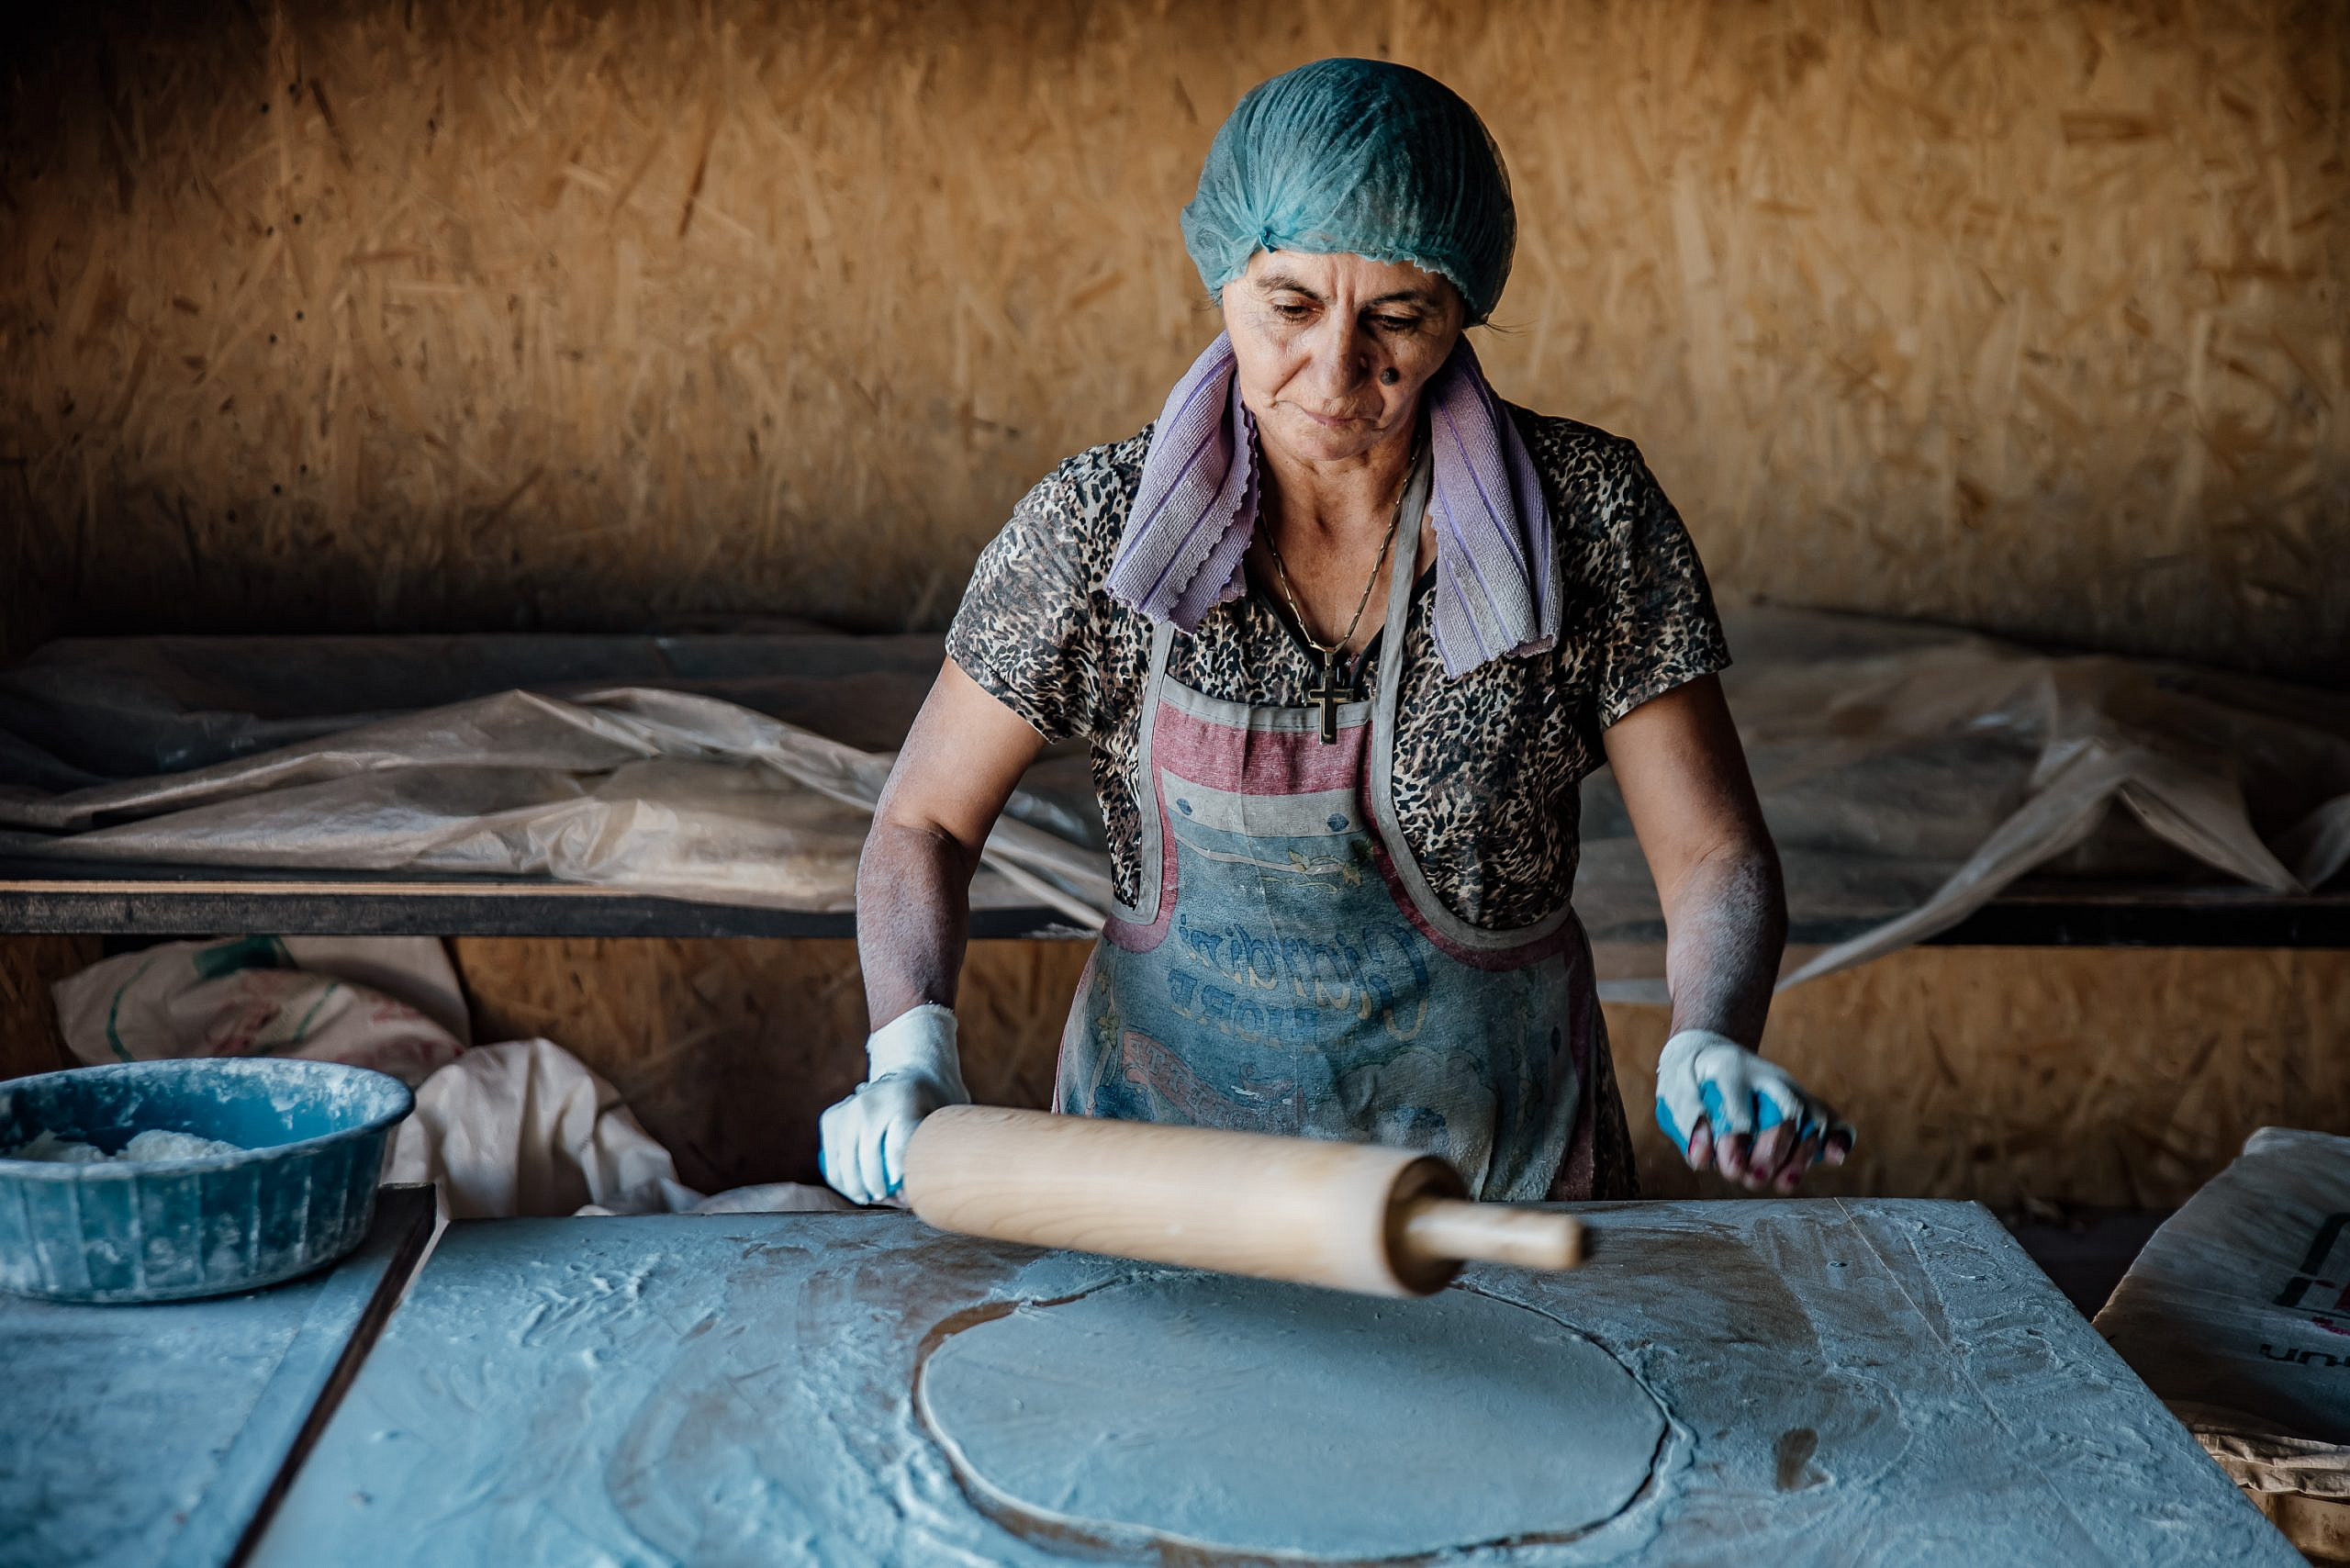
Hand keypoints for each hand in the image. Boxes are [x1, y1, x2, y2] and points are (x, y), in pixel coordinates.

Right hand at [819, 1004, 968, 1205]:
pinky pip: (831, 1159)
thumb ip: (937, 1149)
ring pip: (844, 1164)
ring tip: (873, 1197)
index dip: (901, 1179)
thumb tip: (922, 1195)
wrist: (912, 1071)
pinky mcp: (832, 1117)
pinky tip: (857, 1190)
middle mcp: (869, 1101)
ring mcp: (847, 1108)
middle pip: (867, 1159)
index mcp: (903, 1098)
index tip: (907, 1197)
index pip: (897, 1148)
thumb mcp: (946, 1117)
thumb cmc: (935, 1104)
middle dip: (878, 1188)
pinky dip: (841, 1179)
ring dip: (857, 1188)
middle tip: (891, 1200)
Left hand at [1654, 1029, 1852, 1192]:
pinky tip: (1835, 1157)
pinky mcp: (1808, 1107)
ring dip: (1799, 1159)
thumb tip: (1702, 1158)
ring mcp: (1792, 1092)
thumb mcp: (1674, 1091)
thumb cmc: (1691, 1079)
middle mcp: (1768, 1080)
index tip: (1731, 1168)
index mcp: (1729, 1070)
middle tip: (1752, 1179)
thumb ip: (1686, 1122)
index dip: (1735, 1143)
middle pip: (1785, 1115)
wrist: (1710, 1053)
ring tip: (1781, 1184)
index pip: (1739, 1110)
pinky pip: (1834, 1122)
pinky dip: (1839, 1140)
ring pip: (1810, 1123)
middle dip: (1773, 1153)